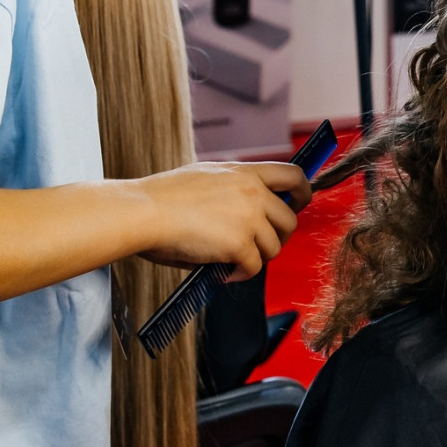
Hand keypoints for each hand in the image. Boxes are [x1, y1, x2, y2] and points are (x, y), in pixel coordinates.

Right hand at [137, 160, 310, 276]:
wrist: (143, 212)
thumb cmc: (162, 198)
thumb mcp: (204, 177)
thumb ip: (232, 189)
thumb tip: (248, 214)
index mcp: (243, 172)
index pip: (292, 174)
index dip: (303, 192)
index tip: (299, 204)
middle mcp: (252, 191)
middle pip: (290, 220)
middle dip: (279, 238)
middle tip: (260, 246)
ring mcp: (248, 218)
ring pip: (273, 247)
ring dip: (256, 258)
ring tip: (232, 260)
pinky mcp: (240, 244)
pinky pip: (253, 267)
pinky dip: (240, 274)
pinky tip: (222, 271)